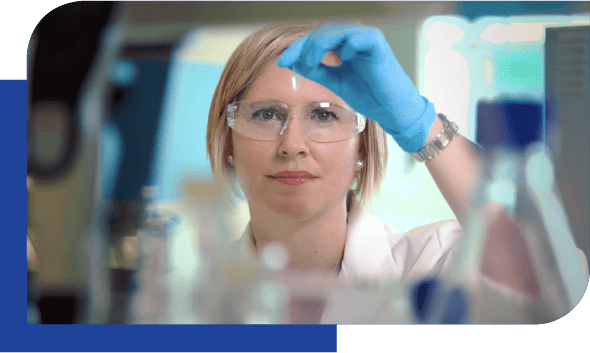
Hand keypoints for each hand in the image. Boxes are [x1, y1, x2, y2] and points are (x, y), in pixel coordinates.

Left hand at [278, 22, 436, 152]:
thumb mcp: (333, 81)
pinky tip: (342, 59)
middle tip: (295, 63)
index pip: (315, 40)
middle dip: (304, 47)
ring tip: (312, 62)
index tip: (282, 62)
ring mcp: (365, 39)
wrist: (389, 109)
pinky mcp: (377, 45)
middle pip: (322, 32)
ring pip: (336, 31)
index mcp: (343, 45)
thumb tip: (293, 63)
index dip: (297, 49)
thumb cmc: (367, 94)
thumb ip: (315, 71)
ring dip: (319, 45)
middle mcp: (353, 38)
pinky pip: (358, 37)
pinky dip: (347, 46)